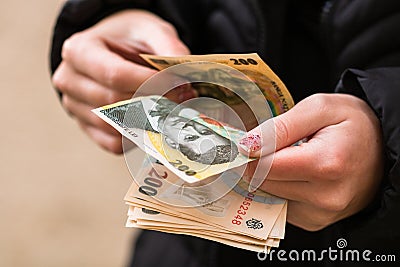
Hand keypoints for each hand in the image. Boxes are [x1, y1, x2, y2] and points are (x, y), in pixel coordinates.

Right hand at [52, 10, 194, 152]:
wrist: (112, 48)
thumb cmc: (129, 38)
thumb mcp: (150, 30)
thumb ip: (168, 47)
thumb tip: (183, 73)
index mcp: (79, 50)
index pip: (115, 75)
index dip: (150, 83)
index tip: (178, 83)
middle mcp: (70, 81)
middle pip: (116, 103)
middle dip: (155, 103)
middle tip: (185, 97)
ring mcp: (75, 107)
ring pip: (116, 127)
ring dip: (151, 123)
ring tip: (175, 107)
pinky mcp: (87, 127)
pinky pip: (114, 144)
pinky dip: (139, 137)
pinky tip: (157, 122)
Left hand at [240, 93, 383, 230]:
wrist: (384, 149)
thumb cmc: (353, 124)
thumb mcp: (319, 108)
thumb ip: (280, 127)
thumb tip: (247, 145)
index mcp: (326, 165)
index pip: (264, 166)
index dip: (251, 151)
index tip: (248, 141)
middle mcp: (325, 197)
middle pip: (264, 182)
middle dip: (260, 162)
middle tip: (274, 145)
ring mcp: (321, 214)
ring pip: (269, 195)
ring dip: (271, 176)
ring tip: (292, 158)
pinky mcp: (315, 222)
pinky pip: (280, 204)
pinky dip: (281, 188)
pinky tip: (297, 174)